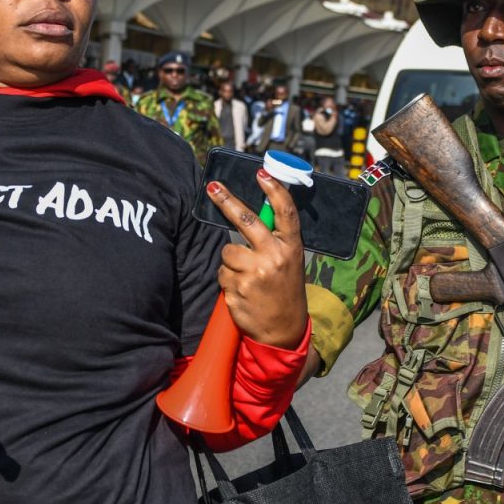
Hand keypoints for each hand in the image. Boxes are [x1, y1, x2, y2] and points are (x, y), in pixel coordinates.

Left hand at [205, 169, 306, 347]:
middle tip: (212, 187)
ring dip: (231, 262)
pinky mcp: (238, 288)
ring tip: (246, 277)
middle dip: (226, 200)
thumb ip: (274, 240)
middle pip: (245, 220)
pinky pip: (221, 273)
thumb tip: (247, 214)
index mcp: (291, 248)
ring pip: (227, 251)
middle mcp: (275, 257)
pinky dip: (227, 280)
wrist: (283, 331)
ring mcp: (256, 273)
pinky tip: (242, 292)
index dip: (274, 190)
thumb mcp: (290, 263)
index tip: (261, 172)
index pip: (285, 213)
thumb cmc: (283, 291)